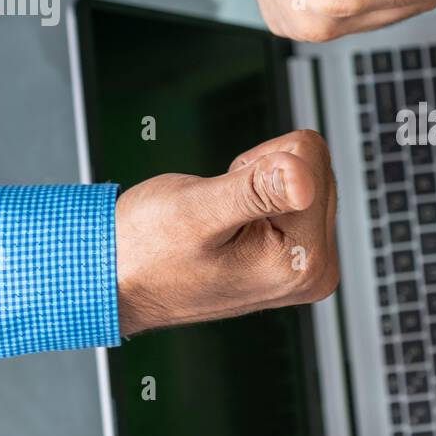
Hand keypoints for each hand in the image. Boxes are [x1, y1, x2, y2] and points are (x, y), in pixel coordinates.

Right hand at [114, 129, 337, 335]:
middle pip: (314, 166)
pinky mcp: (298, 257)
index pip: (310, 155)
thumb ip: (255, 191)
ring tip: (221, 222)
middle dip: (262, 176)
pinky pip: (295, 197)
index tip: (228, 198)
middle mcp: (315, 268)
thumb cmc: (147, 252)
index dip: (258, 162)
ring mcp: (308, 264)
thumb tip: (305, 178)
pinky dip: (258, 200)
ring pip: (305, 178)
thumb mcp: (197, 212)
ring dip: (257, 189)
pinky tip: (230, 228)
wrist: (119, 280)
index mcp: (302, 260)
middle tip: (220, 212)